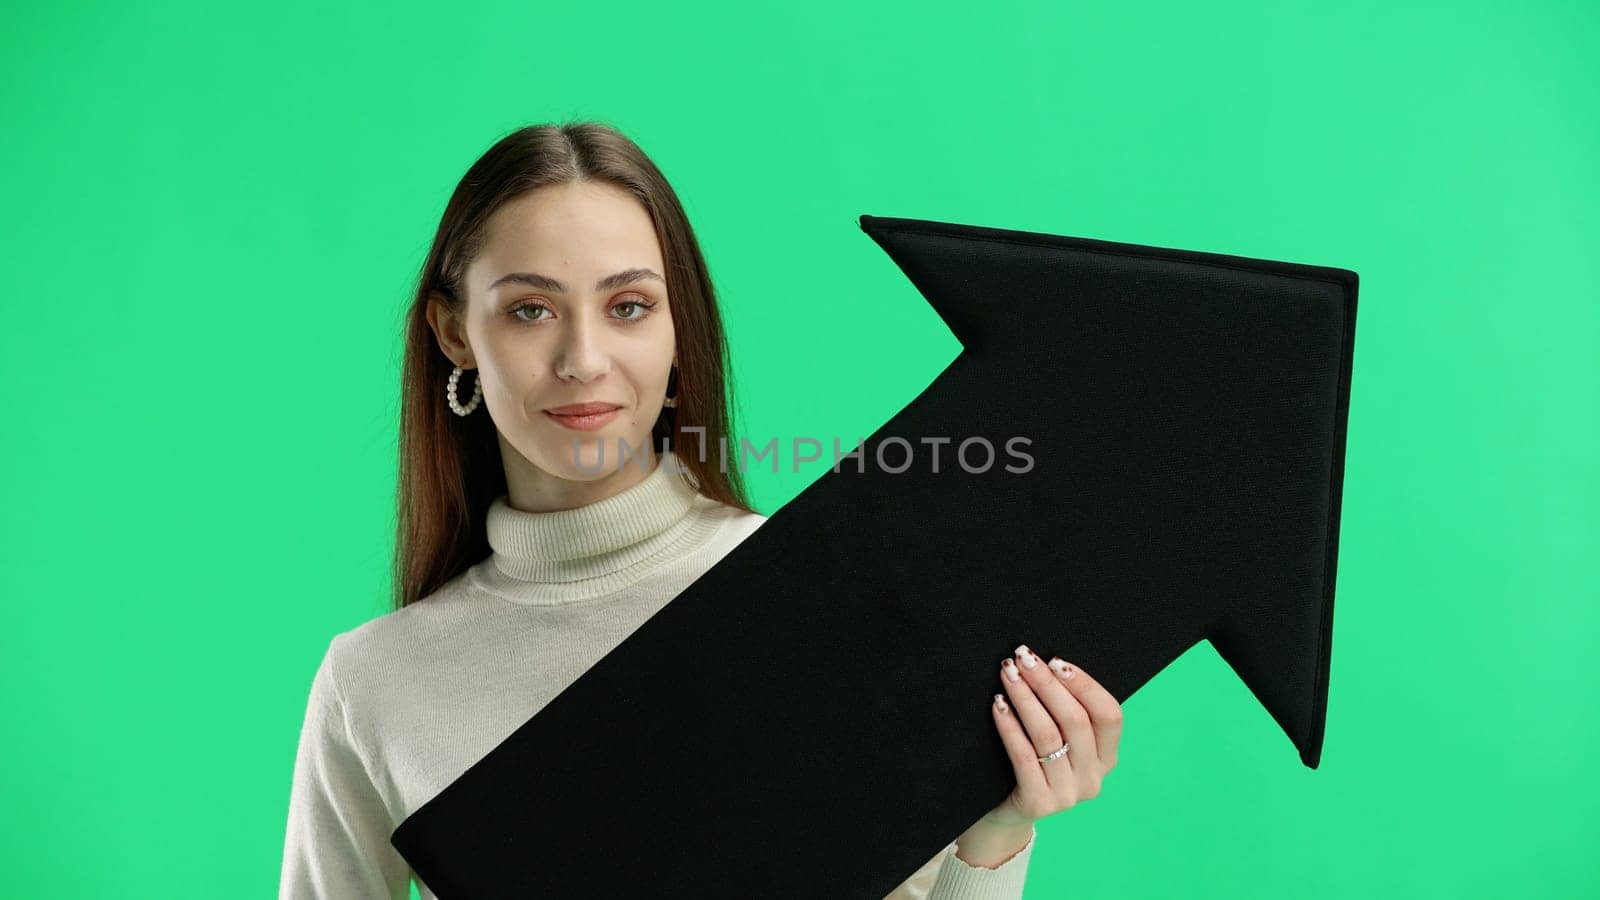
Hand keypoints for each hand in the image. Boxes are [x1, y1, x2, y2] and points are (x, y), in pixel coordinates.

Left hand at [980, 643, 1123, 829]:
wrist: (1005, 813)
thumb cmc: (1033, 764)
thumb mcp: (1060, 741)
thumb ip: (1064, 713)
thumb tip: (1047, 664)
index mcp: (1106, 759)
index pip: (1109, 715)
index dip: (1084, 684)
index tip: (1055, 661)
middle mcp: (1093, 779)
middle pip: (1076, 720)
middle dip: (1047, 684)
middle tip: (1023, 658)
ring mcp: (1068, 795)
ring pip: (1048, 735)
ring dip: (1026, 698)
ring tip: (1008, 674)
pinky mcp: (1039, 803)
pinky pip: (1023, 756)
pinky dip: (1010, 725)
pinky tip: (998, 705)